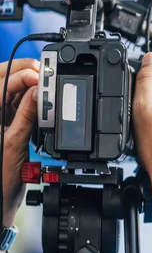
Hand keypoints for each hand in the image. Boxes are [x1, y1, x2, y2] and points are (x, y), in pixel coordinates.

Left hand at [0, 59, 38, 225]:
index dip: (21, 76)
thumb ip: (27, 115)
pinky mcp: (5, 126)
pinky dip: (30, 100)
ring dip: (28, 85)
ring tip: (45, 84)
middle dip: (22, 71)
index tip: (42, 76)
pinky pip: (17, 105)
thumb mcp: (15, 145)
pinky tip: (41, 99)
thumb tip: (39, 92)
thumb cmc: (1, 181)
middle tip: (44, 72)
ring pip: (10, 90)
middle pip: (1, 80)